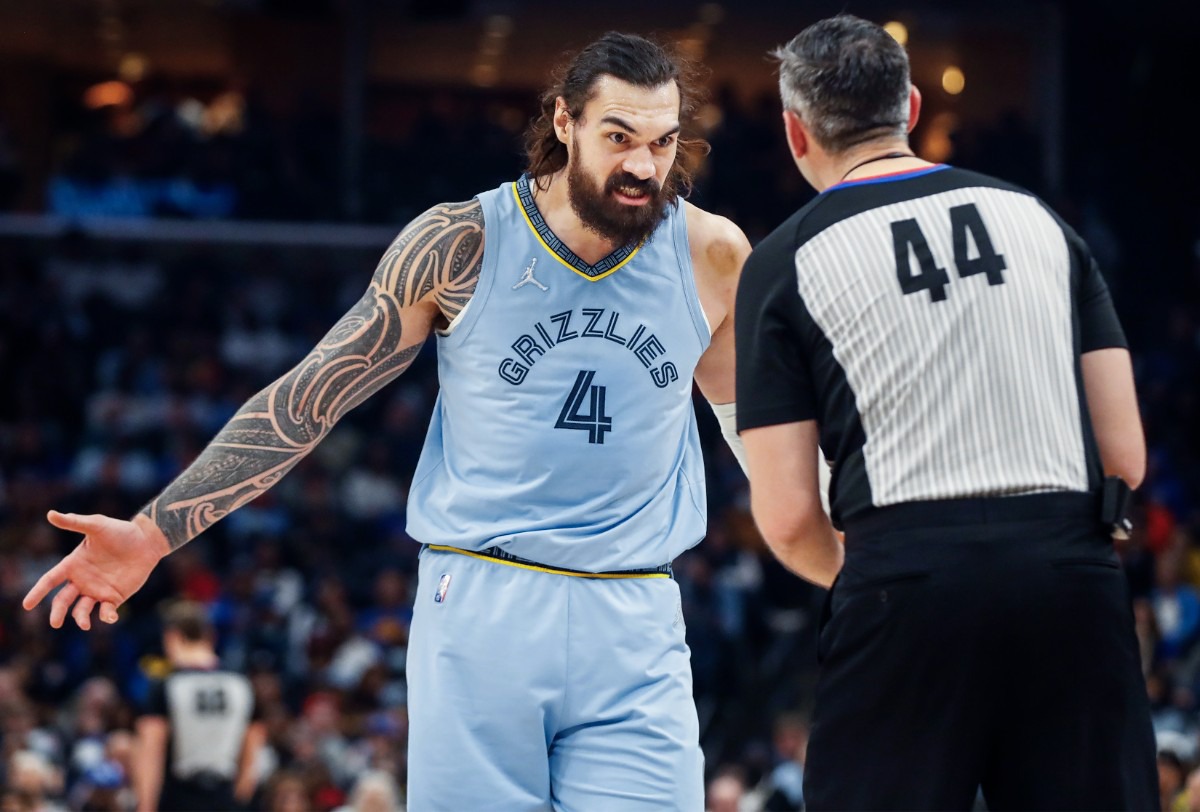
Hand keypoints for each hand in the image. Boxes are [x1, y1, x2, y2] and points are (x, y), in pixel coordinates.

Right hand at [23, 511, 170, 629]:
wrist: (147, 541)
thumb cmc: (120, 531)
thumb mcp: (96, 525)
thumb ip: (74, 522)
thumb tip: (50, 514)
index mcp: (73, 564)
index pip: (50, 580)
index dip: (38, 592)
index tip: (27, 605)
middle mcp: (81, 580)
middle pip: (62, 600)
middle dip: (57, 612)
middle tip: (55, 623)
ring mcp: (97, 590)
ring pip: (81, 610)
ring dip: (80, 618)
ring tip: (84, 624)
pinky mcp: (114, 597)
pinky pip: (105, 612)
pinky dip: (105, 617)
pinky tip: (110, 617)